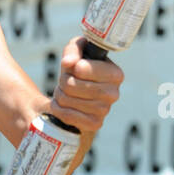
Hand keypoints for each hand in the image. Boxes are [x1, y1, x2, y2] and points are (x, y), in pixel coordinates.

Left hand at [46, 37, 123, 174]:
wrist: (80, 95)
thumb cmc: (79, 69)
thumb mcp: (78, 50)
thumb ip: (73, 51)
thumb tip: (68, 63)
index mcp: (115, 74)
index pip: (82, 69)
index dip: (72, 67)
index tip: (75, 67)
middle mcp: (113, 93)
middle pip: (71, 85)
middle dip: (63, 80)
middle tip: (66, 79)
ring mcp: (105, 111)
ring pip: (66, 99)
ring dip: (59, 93)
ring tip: (65, 91)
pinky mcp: (94, 124)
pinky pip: (67, 115)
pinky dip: (58, 108)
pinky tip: (62, 104)